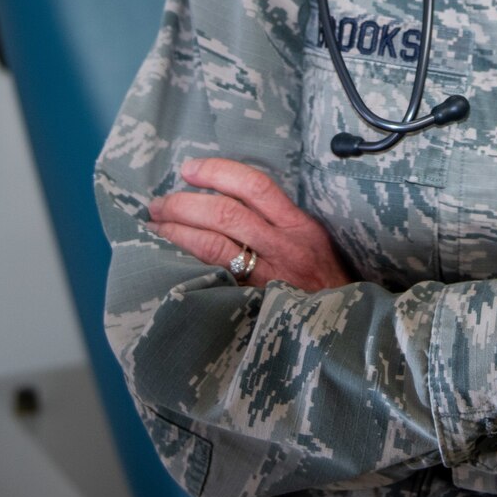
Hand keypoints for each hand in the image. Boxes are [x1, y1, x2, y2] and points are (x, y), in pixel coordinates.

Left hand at [147, 157, 353, 291]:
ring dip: (176, 232)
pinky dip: (185, 263)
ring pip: (213, 244)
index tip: (189, 168)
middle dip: (184, 204)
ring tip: (154, 227)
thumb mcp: (313, 241)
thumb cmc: (324, 281)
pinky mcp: (251, 302)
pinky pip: (212, 277)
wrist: (342, 327)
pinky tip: (166, 258)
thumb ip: (279, 220)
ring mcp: (266, 277)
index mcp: (299, 226)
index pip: (255, 186)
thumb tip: (229, 197)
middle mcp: (284, 247)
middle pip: (226, 213)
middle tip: (159, 204)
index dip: (217, 172)